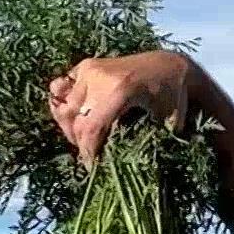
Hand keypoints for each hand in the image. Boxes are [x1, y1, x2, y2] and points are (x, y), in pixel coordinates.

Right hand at [47, 51, 194, 165]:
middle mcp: (99, 77)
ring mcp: (89, 69)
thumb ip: (140, 141)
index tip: (92, 168)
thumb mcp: (164, 122)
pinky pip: (60, 90)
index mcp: (120, 90)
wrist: (170, 65)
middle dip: (79, 142)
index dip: (88, 153)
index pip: (90, 128)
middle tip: (92, 155)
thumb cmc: (172, 97)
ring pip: (63, 107)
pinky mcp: (85, 65)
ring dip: (69, 127)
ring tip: (85, 138)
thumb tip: (113, 167)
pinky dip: (64, 106)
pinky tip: (79, 118)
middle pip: (73, 120)